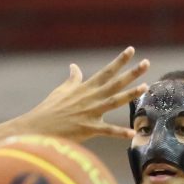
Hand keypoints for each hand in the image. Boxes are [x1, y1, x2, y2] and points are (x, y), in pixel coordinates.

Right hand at [22, 48, 149, 142]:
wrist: (37, 128)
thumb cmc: (49, 110)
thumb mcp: (61, 91)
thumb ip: (73, 79)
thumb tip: (74, 66)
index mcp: (85, 88)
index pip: (106, 72)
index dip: (119, 61)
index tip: (131, 50)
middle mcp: (91, 98)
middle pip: (115, 83)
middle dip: (131, 73)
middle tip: (146, 63)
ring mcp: (90, 113)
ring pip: (114, 101)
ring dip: (130, 94)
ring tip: (145, 87)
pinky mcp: (87, 129)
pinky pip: (107, 131)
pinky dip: (120, 133)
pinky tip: (132, 134)